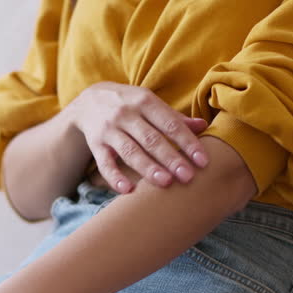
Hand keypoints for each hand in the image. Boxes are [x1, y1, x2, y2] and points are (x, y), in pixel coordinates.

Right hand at [66, 82, 209, 193]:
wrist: (89, 102)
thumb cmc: (129, 104)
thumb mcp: (149, 103)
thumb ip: (174, 117)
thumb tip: (203, 126)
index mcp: (145, 101)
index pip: (170, 124)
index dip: (187, 142)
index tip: (202, 161)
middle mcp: (126, 114)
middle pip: (151, 139)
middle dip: (170, 158)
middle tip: (188, 176)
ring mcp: (109, 130)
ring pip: (130, 151)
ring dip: (148, 168)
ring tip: (165, 183)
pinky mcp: (96, 144)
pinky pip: (104, 163)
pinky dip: (114, 178)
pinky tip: (127, 190)